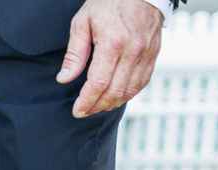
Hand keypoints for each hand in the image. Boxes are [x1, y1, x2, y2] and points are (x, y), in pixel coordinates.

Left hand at [58, 0, 163, 118]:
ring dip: (113, 103)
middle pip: (115, 91)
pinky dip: (128, 94)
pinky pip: (142, 81)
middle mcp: (132, 50)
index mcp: (112, 43)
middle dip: (97, 106)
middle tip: (84, 111)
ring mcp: (146, 53)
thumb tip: (64, 79)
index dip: (87, 101)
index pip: (99, 83)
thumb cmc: (107, 2)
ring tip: (97, 106)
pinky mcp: (154, 53)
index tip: (77, 111)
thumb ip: (74, 53)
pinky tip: (115, 97)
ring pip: (130, 90)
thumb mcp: (82, 22)